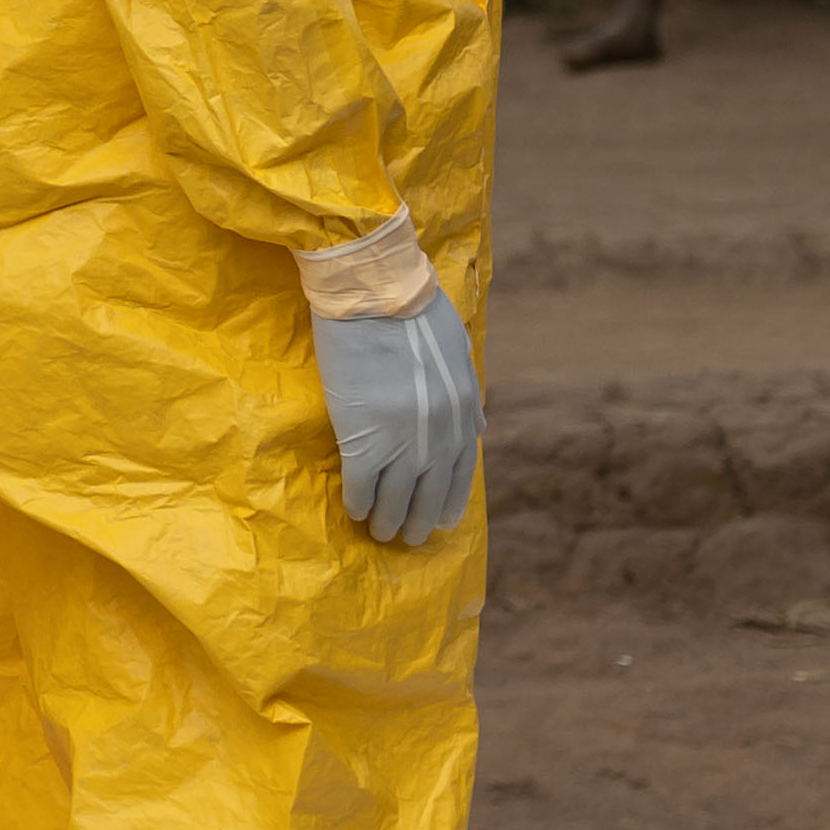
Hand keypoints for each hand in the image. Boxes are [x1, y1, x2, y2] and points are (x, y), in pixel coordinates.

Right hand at [299, 224, 481, 550]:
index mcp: (462, 413)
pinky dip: (358, 502)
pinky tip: (354, 510)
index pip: (460, 473)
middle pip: (430, 495)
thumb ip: (467, 394)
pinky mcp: (361, 437)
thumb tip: (476, 427)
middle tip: (409, 536)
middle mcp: (437, 436)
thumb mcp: (458, 351)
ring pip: (395, 499)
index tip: (443, 521)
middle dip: (420, 521)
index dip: (450, 501)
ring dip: (388, 520)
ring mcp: (400, 441)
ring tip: (380, 532)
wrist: (373, 292)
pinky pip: (361, 485)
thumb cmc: (415, 310)